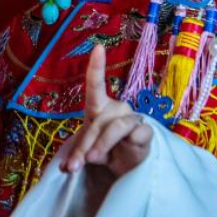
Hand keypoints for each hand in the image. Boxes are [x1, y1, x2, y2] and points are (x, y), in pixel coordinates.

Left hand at [57, 45, 153, 177]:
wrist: (129, 169)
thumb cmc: (106, 152)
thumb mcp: (89, 152)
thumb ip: (79, 155)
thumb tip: (71, 168)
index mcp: (100, 107)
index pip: (96, 85)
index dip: (97, 67)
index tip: (98, 48)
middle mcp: (117, 108)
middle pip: (98, 121)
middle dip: (85, 144)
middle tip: (75, 165)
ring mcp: (133, 119)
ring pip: (115, 128)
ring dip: (101, 145)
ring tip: (92, 161)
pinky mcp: (146, 133)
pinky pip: (138, 134)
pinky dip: (129, 144)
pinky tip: (130, 148)